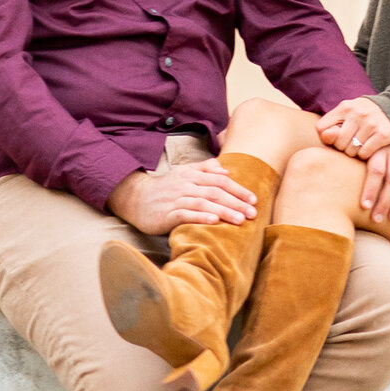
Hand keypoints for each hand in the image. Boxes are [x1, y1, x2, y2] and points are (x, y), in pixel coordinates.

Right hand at [106, 161, 258, 234]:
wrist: (136, 199)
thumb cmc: (165, 189)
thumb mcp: (184, 173)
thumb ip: (205, 169)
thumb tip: (225, 169)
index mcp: (191, 174)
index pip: (220, 179)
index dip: (238, 189)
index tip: (254, 199)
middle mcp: (185, 185)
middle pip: (215, 191)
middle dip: (236, 202)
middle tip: (253, 213)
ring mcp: (175, 199)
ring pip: (203, 202)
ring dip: (224, 211)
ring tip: (240, 220)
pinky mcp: (166, 214)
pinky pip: (185, 214)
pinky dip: (201, 216)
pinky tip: (214, 221)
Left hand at [317, 97, 389, 158]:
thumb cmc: (366, 115)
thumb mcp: (348, 114)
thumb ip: (332, 125)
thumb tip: (326, 137)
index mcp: (345, 107)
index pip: (321, 128)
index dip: (326, 137)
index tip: (336, 137)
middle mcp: (358, 113)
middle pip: (337, 142)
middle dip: (342, 146)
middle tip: (352, 142)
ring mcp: (371, 123)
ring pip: (351, 150)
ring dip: (355, 152)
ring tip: (361, 144)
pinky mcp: (383, 134)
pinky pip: (364, 153)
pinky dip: (365, 154)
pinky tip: (370, 147)